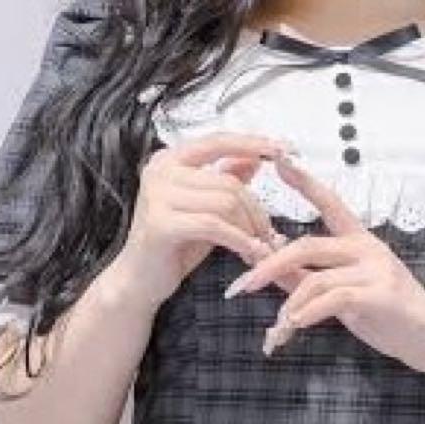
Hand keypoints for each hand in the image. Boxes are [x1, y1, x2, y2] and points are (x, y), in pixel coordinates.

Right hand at [118, 132, 298, 307]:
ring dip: (250, 229)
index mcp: (170, 160)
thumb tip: (254, 159)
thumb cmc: (174, 247)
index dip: (252, 144)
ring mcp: (157, 195)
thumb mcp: (206, 210)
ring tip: (258, 249)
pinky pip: (215, 226)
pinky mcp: (161, 223)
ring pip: (226, 202)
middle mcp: (160, 170)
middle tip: (270, 237)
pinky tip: (250, 254)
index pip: (218, 141)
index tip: (284, 150)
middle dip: (257, 212)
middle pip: (230, 182)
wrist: (140, 281)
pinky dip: (239, 241)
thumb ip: (224, 182)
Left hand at [221, 154, 424, 372]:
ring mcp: (375, 270)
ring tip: (277, 329)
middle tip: (243, 285)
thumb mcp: (346, 294)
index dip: (304, 181)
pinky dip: (308, 314)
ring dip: (289, 305)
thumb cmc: (391, 316)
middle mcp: (367, 249)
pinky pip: (332, 299)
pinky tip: (296, 326)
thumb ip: (311, 278)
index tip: (279, 161)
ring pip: (315, 278)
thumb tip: (272, 265)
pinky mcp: (379, 296)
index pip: (329, 203)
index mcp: (360, 242)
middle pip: (306, 245)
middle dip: (269, 265)